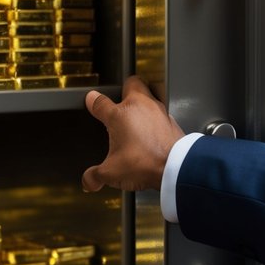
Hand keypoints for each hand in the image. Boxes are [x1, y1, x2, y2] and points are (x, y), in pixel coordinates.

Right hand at [81, 75, 184, 191]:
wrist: (176, 167)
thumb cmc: (145, 162)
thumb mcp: (112, 173)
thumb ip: (95, 176)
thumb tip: (89, 180)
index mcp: (119, 115)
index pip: (100, 102)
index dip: (93, 101)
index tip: (91, 101)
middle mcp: (140, 106)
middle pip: (131, 83)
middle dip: (125, 89)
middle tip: (120, 99)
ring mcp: (158, 110)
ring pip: (149, 94)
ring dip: (143, 103)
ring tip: (137, 117)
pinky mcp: (172, 120)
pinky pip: (161, 112)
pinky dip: (155, 119)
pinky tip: (152, 131)